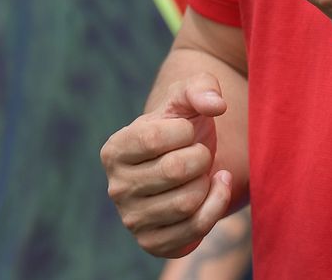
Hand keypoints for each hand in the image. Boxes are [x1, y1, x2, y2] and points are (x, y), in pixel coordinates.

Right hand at [102, 75, 233, 257]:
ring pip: (187, 202)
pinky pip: (196, 228)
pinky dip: (216, 204)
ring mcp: (132, 219)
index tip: (187, 130)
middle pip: (175, 170)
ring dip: (207, 181)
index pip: (154, 138)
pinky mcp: (153, 243)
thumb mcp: (188, 96)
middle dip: (201, 156)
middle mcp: (116, 187)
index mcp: (115, 149)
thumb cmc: (184, 124)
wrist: (188, 159)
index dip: (184, 130)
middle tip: (199, 152)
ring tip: (202, 171)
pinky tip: (214, 188)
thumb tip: (216, 104)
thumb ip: (201, 87)